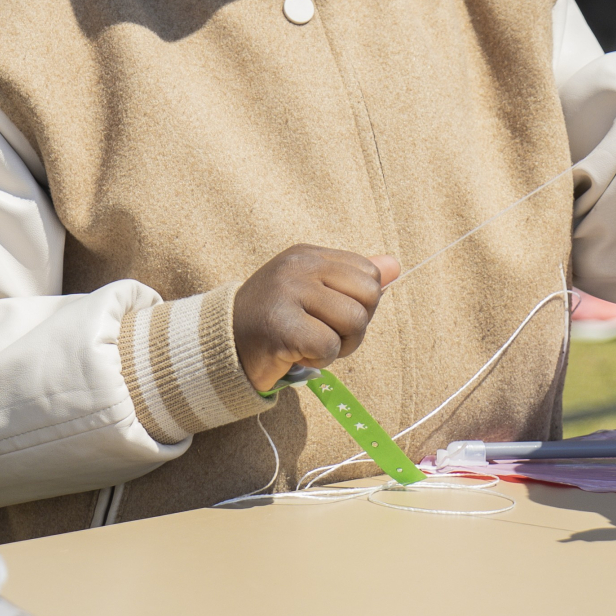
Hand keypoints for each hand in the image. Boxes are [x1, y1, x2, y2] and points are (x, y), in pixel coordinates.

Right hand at [231, 245, 401, 398]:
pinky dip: (319, 360)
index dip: (359, 303)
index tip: (327, 314)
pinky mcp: (280, 326)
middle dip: (354, 326)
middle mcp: (297, 267)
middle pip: (369, 296)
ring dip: (338, 345)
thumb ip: (352, 278)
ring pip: (354, 322)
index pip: (369, 273)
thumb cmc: (274, 321)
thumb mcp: (313, 291)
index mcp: (307, 255)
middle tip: (321, 333)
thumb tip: (396, 265)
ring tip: (308, 344)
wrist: (220, 347)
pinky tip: (295, 353)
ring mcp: (287, 293)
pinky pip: (330, 346)